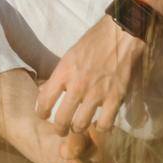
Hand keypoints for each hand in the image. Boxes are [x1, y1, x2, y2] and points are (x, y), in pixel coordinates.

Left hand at [35, 16, 147, 135]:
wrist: (121, 33)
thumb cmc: (94, 41)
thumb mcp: (70, 55)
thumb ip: (58, 76)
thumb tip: (43, 92)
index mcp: (64, 72)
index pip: (44, 101)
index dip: (41, 112)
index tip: (44, 115)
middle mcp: (78, 85)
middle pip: (61, 119)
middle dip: (59, 128)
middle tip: (61, 129)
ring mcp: (97, 93)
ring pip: (81, 125)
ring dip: (78, 129)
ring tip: (79, 127)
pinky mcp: (116, 97)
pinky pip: (106, 124)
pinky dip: (102, 127)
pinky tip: (100, 123)